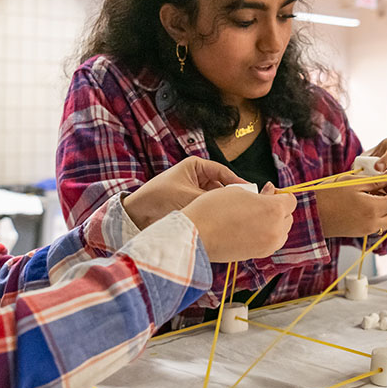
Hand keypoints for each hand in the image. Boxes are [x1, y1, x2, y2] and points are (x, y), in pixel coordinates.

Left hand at [124, 157, 243, 228]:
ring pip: (215, 199)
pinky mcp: (192, 205)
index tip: (249, 191)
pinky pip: (207, 208)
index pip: (223, 172)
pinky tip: (221, 221)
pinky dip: (213, 214)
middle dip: (230, 196)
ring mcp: (194, 191)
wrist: (137, 215)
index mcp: (196, 166)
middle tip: (244, 206)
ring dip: (221, 207)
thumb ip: (211, 200)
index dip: (236, 182)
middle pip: (221, 186)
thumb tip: (232, 205)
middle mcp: (197, 177)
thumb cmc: (158, 197)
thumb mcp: (188, 196)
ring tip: (233, 215)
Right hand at [182, 184, 294, 261]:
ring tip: (253, 218)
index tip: (268, 192)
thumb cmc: (213, 209)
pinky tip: (249, 229)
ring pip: (282, 232)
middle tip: (258, 204)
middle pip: (288, 216)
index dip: (280, 194)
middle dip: (278, 209)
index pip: (290, 200)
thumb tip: (270, 192)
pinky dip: (266, 235)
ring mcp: (268, 245)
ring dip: (274, 223)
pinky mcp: (258, 255)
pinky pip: (271, 243)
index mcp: (274, 209)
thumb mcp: (239, 191)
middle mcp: (276, 229)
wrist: (196, 235)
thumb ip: (260, 193)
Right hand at [315, 178, 386, 236]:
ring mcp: (367, 230)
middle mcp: (373, 223)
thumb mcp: (353, 182)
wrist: (311, 214)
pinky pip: (379, 223)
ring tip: (377, 191)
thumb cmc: (328, 195)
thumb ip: (376, 180)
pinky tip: (369, 200)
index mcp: (372, 209)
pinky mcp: (361, 232)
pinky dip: (380, 212)